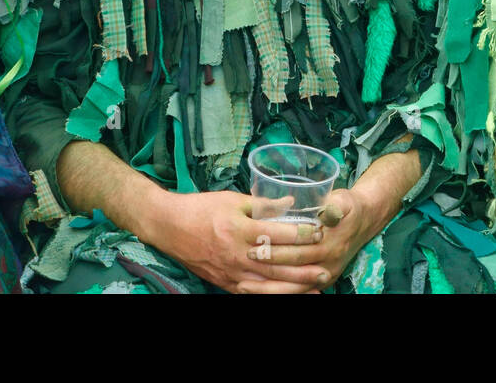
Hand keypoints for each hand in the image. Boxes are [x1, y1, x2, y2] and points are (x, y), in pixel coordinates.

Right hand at [145, 190, 327, 293]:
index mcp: (239, 231)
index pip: (277, 235)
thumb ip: (263, 203)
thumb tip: (292, 201)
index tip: (319, 232)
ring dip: (293, 287)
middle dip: (303, 268)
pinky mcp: (225, 284)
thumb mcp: (233, 200)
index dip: (300, 234)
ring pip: (268, 285)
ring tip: (316, 287)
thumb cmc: (201, 209)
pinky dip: (273, 296)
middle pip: (277, 266)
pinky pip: (253, 294)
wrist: (169, 227)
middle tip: (326, 267)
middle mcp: (237, 255)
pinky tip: (289, 296)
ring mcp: (231, 273)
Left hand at [241, 188, 375, 290]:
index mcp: (330, 243)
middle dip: (268, 266)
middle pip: (293, 269)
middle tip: (245, 260)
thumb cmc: (349, 207)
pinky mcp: (322, 280)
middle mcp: (328, 262)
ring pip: (295, 287)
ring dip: (269, 288)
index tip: (255, 246)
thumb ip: (335, 206)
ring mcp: (326, 274)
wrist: (366, 221)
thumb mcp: (344, 200)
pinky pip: (300, 291)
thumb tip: (326, 211)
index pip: (299, 250)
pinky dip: (280, 292)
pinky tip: (259, 292)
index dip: (277, 250)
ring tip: (243, 285)